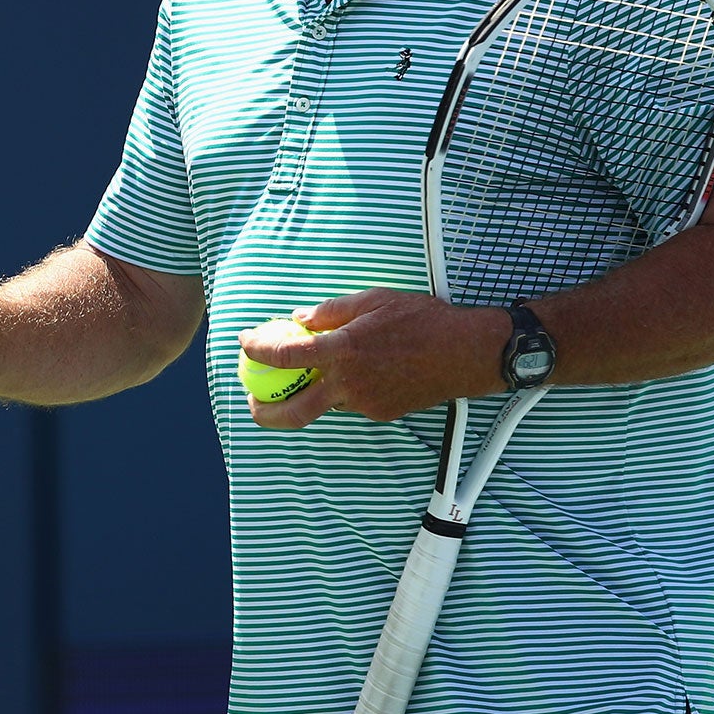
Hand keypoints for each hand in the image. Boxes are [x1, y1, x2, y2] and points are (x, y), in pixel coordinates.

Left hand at [240, 289, 510, 430]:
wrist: (467, 353)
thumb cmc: (424, 320)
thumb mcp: (374, 299)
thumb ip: (332, 310)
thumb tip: (299, 318)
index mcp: (346, 350)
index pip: (287, 355)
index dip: (259, 349)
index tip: (246, 343)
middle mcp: (352, 383)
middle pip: (295, 410)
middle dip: (266, 412)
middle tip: (252, 402)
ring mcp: (367, 403)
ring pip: (325, 405)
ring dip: (308, 395)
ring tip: (302, 377)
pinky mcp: (382, 413)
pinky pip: (350, 404)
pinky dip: (341, 391)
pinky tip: (351, 373)